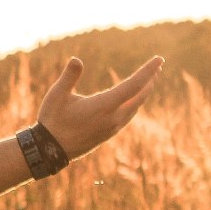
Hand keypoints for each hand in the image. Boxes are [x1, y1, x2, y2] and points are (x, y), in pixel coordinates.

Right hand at [37, 56, 163, 158]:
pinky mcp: (109, 133)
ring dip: (143, 92)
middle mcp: (114, 117)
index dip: (148, 71)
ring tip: (148, 81)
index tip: (159, 59)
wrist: (50, 150)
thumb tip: (76, 59)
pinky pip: (129, 115)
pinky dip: (135, 103)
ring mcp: (112, 127)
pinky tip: (131, 100)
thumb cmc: (52, 120)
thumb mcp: (57, 95)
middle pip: (140, 96)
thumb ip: (69, 77)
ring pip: (136, 107)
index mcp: (104, 105)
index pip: (134, 85)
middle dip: (150, 80)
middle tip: (158, 67)